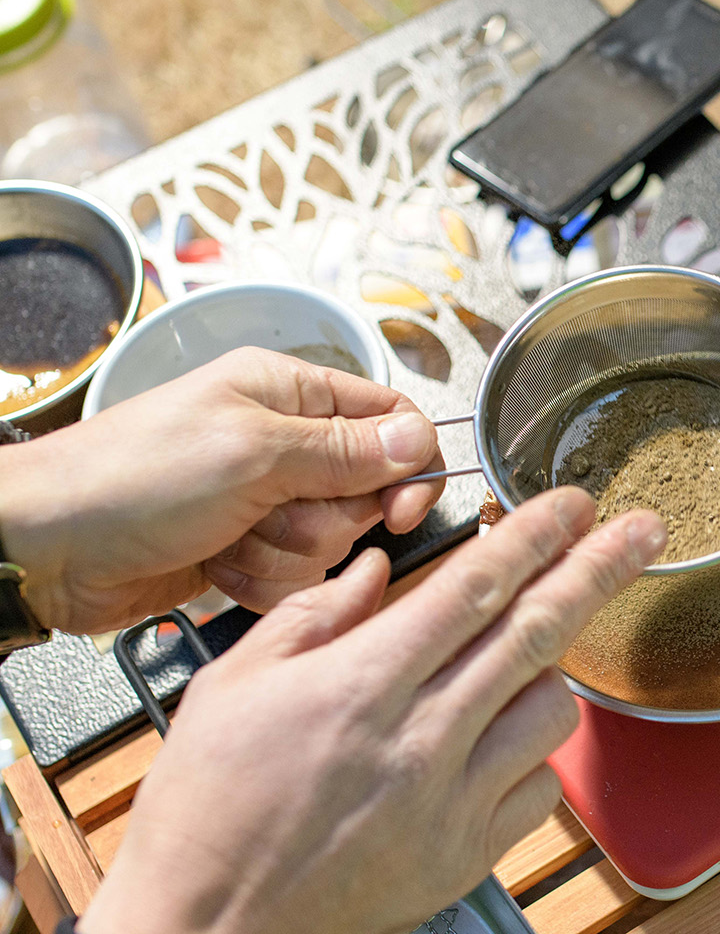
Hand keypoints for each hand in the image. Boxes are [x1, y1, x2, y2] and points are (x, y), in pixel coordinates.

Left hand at [0, 347, 443, 634]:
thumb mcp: (253, 453)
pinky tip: (215, 565)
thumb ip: (346, 450)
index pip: (392, 419)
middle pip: (365, 492)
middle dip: (321, 518)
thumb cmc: (130, 479)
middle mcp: (283, 442)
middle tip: (270, 511)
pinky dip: (257, 579)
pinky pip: (292, 576)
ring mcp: (263, 498)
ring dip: (283, 553)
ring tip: (227, 538)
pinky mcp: (244, 546)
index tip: (400, 507)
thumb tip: (421, 440)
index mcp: (289, 392)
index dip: (409, 466)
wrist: (46, 549)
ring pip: (330, 542)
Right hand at [80, 488, 666, 933]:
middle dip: (600, 569)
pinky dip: (536, 750)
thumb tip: (377, 571)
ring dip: (556, 665)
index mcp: (360, 685)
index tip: (574, 504)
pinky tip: (504, 735)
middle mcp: (420, 738)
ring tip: (529, 651)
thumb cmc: (207, 806)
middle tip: (644, 531)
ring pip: (552, 708)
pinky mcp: (466, 854)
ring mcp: (451, 800)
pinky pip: (541, 786)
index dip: (535, 537)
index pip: (474, 588)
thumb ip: (312, 616)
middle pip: (536, 633)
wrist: (204, 923)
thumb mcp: (231, 686)